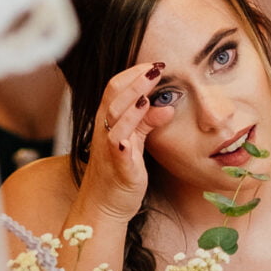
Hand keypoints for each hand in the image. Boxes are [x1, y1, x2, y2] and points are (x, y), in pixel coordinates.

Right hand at [76, 61, 173, 221]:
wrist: (104, 207)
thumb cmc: (119, 173)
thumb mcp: (135, 142)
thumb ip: (147, 122)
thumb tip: (167, 105)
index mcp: (107, 122)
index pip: (115, 88)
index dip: (134, 73)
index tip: (155, 64)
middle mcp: (104, 131)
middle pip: (114, 96)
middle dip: (135, 79)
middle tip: (157, 66)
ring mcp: (109, 148)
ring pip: (114, 116)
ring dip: (132, 99)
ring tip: (150, 85)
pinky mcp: (118, 167)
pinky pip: (117, 147)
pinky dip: (125, 134)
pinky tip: (140, 121)